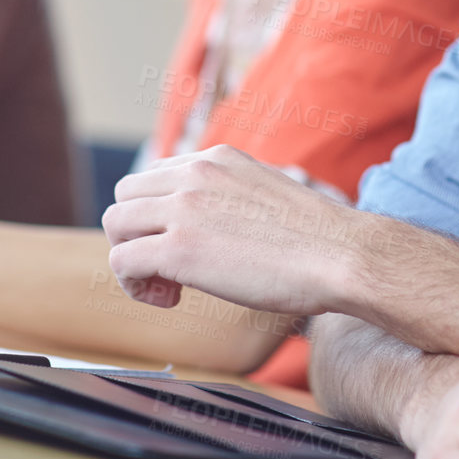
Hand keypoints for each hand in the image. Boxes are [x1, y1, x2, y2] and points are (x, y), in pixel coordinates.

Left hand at [102, 144, 380, 314]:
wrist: (342, 255)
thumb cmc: (317, 239)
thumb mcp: (267, 192)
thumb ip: (234, 196)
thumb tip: (219, 223)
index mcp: (216, 158)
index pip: (154, 177)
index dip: (159, 216)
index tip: (183, 246)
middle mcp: (194, 174)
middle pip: (126, 196)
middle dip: (138, 234)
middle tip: (168, 270)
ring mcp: (184, 208)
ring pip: (116, 224)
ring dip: (132, 259)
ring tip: (167, 287)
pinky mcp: (179, 248)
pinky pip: (122, 261)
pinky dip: (134, 285)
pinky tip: (170, 299)